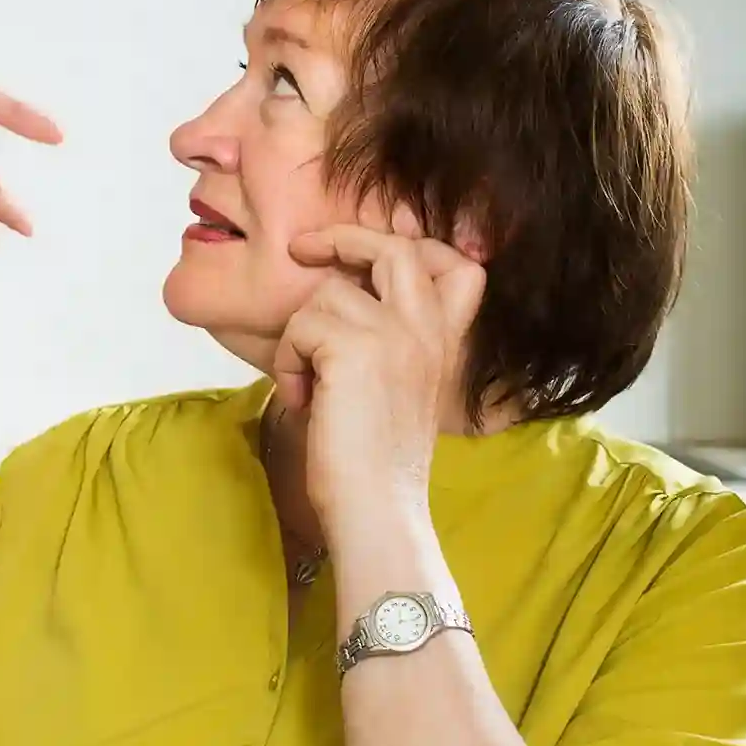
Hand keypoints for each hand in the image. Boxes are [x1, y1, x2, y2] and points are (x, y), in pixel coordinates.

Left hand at [274, 213, 486, 535]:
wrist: (377, 508)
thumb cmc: (375, 462)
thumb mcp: (398, 389)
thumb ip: (387, 342)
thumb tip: (335, 299)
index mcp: (443, 342)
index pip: (458, 266)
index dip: (414, 245)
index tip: (371, 251)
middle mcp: (426, 330)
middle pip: (394, 248)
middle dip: (344, 237)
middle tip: (303, 249)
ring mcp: (395, 336)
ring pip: (325, 295)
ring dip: (300, 338)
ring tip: (309, 386)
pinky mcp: (355, 350)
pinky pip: (301, 327)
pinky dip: (288, 362)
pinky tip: (304, 400)